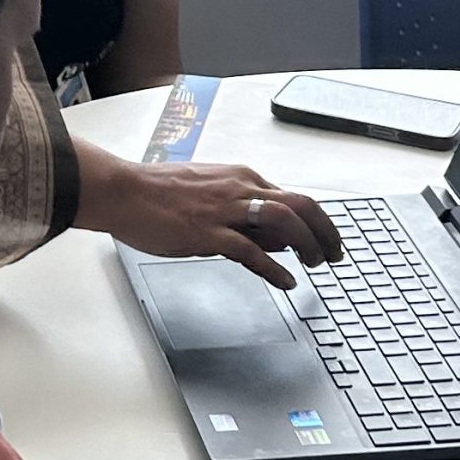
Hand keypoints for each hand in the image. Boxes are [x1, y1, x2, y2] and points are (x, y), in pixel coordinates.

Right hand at [74, 144, 344, 288]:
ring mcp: (225, 210)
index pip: (292, 197)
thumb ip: (243, 212)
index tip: (325, 240)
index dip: (315, 221)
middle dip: (326, 230)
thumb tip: (276, 237)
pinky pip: (251, 251)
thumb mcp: (210, 195)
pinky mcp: (208, 232)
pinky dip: (274, 268)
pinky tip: (286, 281)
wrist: (123, 191)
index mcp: (241, 178)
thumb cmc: (158, 193)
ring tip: (317, 265)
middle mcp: (240, 188)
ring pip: (285, 221)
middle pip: (301, 204)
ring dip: (308, 244)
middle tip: (336, 255)